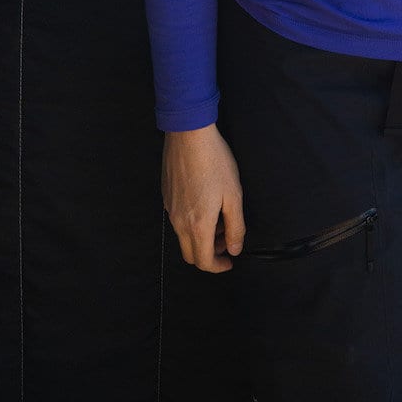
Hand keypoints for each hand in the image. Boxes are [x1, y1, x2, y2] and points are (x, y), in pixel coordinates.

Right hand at [162, 124, 245, 271]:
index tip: (230, 261)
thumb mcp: (234, 195)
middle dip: (210, 254)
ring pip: (183, 237)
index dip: (219, 267)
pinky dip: (191, 223)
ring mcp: (169, 209)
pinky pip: (177, 220)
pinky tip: (205, 202)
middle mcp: (179, 222)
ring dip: (201, 237)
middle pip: (190, 254)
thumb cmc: (215, 162)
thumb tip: (235, 249)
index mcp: (198, 225)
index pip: (204, 262)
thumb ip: (236, 227)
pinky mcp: (166, 196)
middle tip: (226, 240)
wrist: (189, 134)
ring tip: (219, 217)